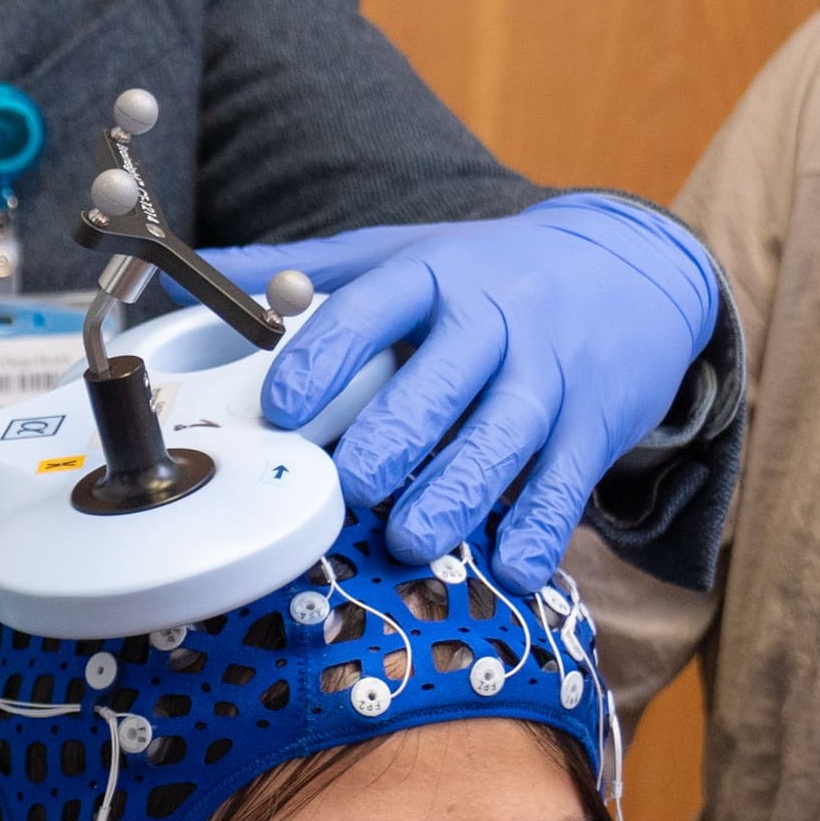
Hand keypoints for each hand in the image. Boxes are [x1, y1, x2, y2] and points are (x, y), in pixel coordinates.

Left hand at [207, 192, 721, 590]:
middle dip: (394, 439)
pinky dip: (541, 530)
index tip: (281, 405)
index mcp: (433, 276)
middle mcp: (494, 322)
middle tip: (351, 486)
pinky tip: (509, 568)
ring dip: (457, 494)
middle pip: (440, 382)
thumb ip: (304, 269)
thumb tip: (190, 273)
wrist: (629, 271)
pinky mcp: (594, 429)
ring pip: (503, 440)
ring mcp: (548, 378)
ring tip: (412, 540)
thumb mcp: (402, 252)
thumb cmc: (487, 273)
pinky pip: (567, 486)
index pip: (372, 308)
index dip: (325, 356)